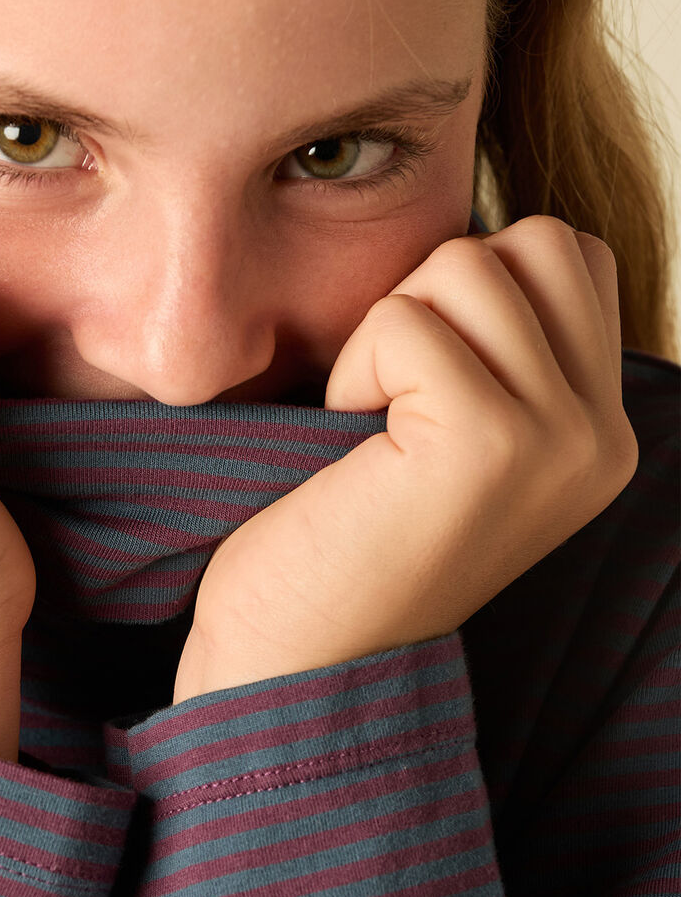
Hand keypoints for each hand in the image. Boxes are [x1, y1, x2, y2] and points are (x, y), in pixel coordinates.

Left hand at [173, 216, 638, 702]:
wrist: (295, 659)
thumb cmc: (341, 531)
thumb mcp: (451, 427)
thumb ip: (499, 341)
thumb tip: (477, 237)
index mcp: (601, 430)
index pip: (570, 255)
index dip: (470, 289)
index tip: (422, 384)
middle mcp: (602, 436)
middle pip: (536, 241)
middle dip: (438, 293)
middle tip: (396, 395)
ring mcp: (559, 439)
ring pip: (467, 265)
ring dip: (391, 329)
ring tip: (374, 425)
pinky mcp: (490, 441)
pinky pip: (404, 320)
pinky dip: (355, 370)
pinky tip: (352, 444)